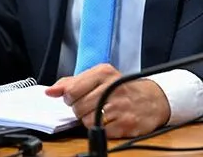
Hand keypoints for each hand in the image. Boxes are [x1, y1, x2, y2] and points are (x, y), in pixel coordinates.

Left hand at [46, 63, 169, 137]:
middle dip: (79, 109)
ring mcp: (120, 106)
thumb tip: (50, 92)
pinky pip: (101, 131)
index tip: (75, 97)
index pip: (71, 90)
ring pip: (86, 120)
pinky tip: (110, 120)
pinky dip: (102, 128)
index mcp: (103, 73)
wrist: (152, 100)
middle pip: (77, 107)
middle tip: (90, 106)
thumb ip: (71, 83)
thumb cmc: (120, 88)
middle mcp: (112, 87)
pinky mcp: (126, 124)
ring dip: (89, 119)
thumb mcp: (97, 77)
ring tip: (100, 112)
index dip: (69, 97)